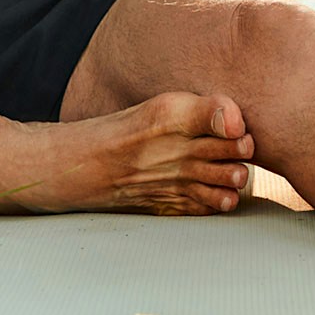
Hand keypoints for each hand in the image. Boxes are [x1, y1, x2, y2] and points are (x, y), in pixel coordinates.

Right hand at [0, 93, 255, 215]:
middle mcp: (168, 145)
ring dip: (233, 179)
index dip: (240, 125)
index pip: (223, 115)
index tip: (241, 128)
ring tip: (236, 175)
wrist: (68, 166)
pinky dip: (215, 204)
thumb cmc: (119, 130)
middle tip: (246, 151)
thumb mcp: (158, 107)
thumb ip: (199, 111)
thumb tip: (238, 121)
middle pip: (227, 150)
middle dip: (242, 153)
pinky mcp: (157, 203)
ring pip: (218, 179)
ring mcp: (163, 177)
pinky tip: (223, 198)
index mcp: (167, 112)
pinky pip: (197, 206)